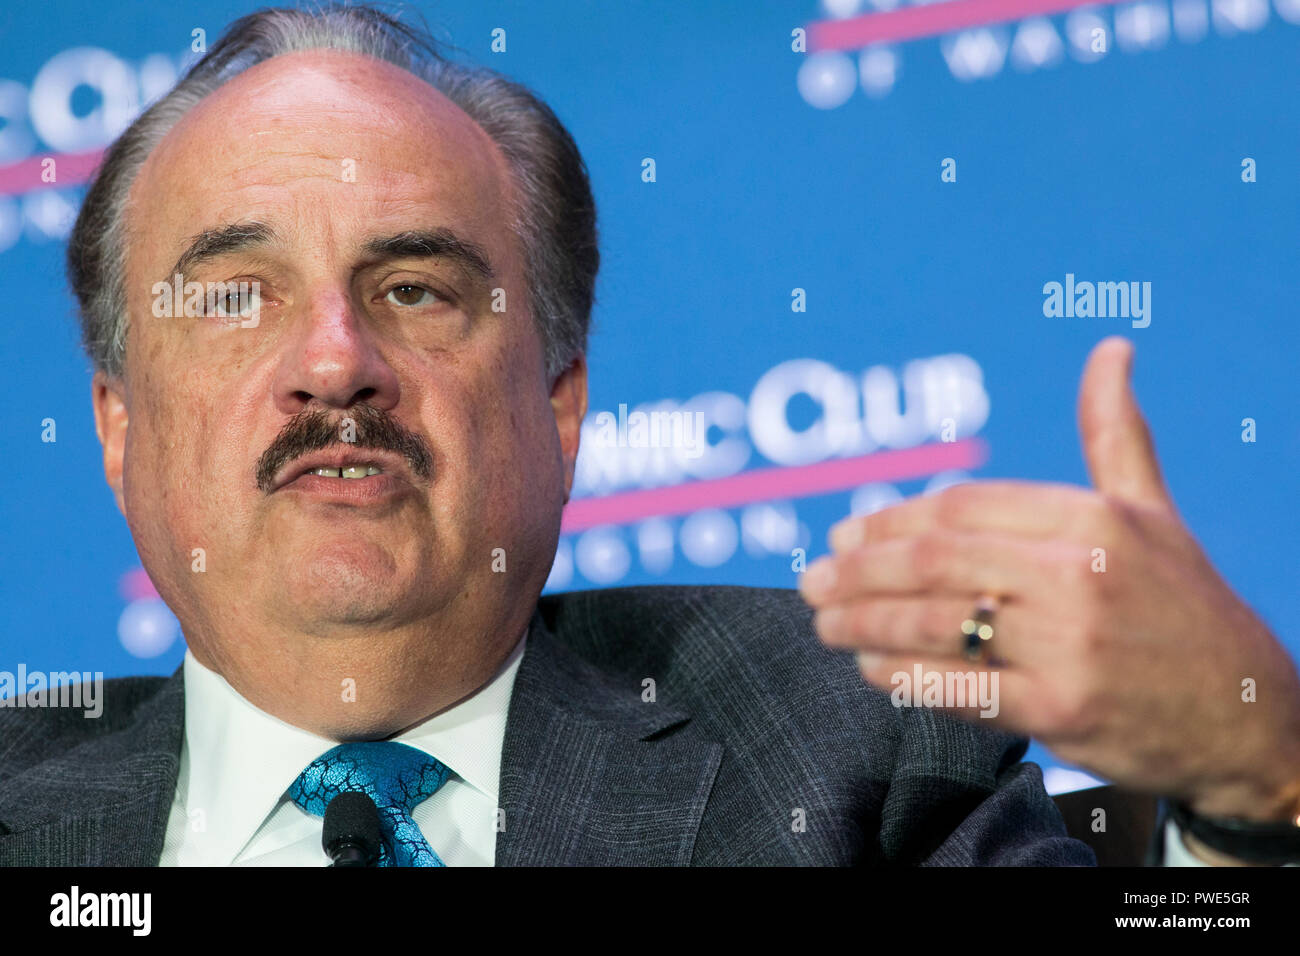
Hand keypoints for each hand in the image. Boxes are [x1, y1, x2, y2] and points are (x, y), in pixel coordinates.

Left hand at [799, 337, 1299, 824]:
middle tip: (812, 580)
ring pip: (934, 621)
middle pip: (932, 560)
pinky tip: (870, 670)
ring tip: (825, 623)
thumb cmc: (1188, 606)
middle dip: (858, 572)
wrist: (1253, 715)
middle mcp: (1079, 571)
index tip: (846, 535)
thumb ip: (1115, 433)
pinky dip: (903, 677)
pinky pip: (958, 687)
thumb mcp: (1154, 511)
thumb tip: (1111, 347)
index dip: (890, 520)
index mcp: (1091, 515)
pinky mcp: (1062, 708)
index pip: (959, 506)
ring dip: (864, 623)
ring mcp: (1069, 643)